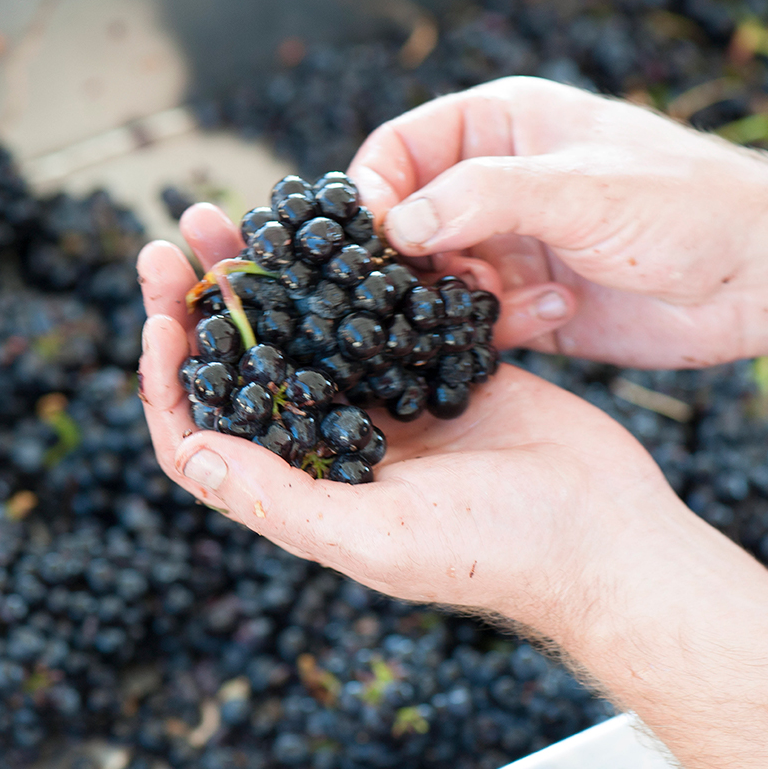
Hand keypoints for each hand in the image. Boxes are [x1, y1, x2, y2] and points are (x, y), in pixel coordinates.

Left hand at [136, 206, 682, 637]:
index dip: (167, 377)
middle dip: (201, 303)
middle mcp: (330, 443)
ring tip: (236, 215)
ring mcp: (380, 400)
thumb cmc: (498, 553)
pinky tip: (326, 226)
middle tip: (177, 236)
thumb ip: (283, 501)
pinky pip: (372, 309)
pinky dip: (343, 270)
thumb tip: (191, 452)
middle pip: (241, 367)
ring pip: (298, 328)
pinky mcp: (431, 365)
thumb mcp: (380, 538)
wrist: (607, 531)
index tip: (160, 315)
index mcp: (302, 489)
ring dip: (262, 274)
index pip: (203, 433)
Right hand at [348, 75, 767, 368]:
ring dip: (459, 300)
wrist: (759, 278)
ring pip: (435, 281)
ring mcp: (509, 247)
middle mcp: (495, 186)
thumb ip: (482, 197)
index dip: (372, 190)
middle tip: (438, 283)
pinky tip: (558, 310)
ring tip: (510, 298)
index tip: (368, 239)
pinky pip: (474, 323)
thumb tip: (395, 225)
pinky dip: (497, 327)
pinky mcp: (524, 305)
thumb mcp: (579, 189)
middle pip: (407, 222)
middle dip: (413, 260)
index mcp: (501, 127)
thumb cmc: (686, 205)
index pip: (401, 149)